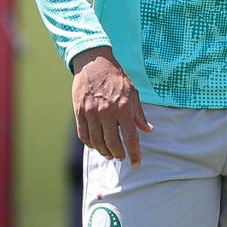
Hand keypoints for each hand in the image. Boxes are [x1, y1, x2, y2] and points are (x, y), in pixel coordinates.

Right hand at [70, 46, 152, 165]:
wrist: (94, 62)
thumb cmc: (117, 77)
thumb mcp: (133, 93)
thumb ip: (139, 114)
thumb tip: (148, 130)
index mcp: (123, 108)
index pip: (130, 138)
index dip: (134, 153)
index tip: (136, 163)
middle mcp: (106, 112)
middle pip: (112, 143)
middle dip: (118, 154)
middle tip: (121, 158)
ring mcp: (91, 112)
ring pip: (96, 141)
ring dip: (104, 151)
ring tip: (109, 154)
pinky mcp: (79, 111)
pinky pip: (83, 134)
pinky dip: (90, 143)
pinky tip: (95, 146)